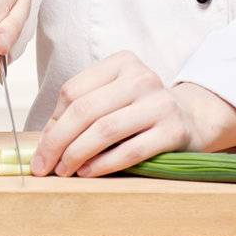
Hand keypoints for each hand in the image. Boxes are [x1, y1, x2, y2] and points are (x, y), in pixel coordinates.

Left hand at [29, 51, 235, 177]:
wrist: (194, 118)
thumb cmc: (143, 111)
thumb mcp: (115, 97)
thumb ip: (84, 109)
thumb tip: (45, 140)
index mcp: (121, 63)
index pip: (73, 90)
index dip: (52, 122)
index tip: (42, 148)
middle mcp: (141, 78)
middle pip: (85, 110)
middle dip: (57, 142)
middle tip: (43, 166)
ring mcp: (159, 103)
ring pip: (104, 129)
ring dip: (77, 155)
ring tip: (64, 172)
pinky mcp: (173, 131)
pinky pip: (129, 150)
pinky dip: (103, 164)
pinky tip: (89, 173)